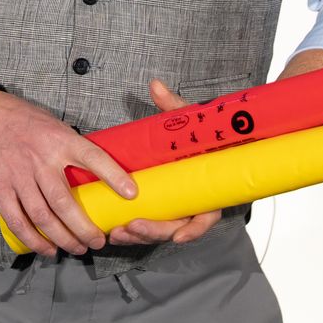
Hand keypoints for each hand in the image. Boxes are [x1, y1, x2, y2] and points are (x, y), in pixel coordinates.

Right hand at [0, 91, 136, 257]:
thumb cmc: (17, 118)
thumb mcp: (51, 124)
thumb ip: (69, 146)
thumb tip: (92, 170)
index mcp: (59, 140)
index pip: (93, 158)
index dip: (114, 176)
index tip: (130, 194)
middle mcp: (40, 160)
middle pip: (66, 203)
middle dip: (85, 228)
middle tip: (98, 241)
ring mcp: (18, 176)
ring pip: (44, 217)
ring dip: (63, 239)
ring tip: (78, 248)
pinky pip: (18, 221)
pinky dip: (34, 240)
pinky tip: (47, 249)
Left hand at [106, 79, 220, 246]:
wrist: (192, 140)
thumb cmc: (195, 133)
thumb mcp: (187, 119)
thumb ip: (173, 105)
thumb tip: (156, 86)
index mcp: (207, 187)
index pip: (207, 217)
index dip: (195, 230)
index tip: (179, 236)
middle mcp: (193, 203)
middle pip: (177, 230)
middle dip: (154, 233)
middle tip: (132, 227)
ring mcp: (175, 209)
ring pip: (158, 232)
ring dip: (139, 236)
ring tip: (117, 232)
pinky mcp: (158, 210)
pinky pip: (147, 226)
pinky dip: (132, 231)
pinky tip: (115, 230)